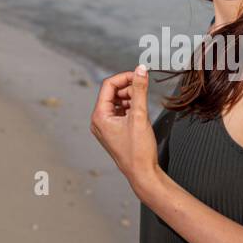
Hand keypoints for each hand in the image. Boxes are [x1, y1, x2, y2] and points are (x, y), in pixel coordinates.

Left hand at [90, 64, 158, 192]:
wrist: (142, 173)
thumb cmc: (139, 150)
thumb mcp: (140, 115)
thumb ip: (140, 89)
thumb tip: (141, 70)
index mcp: (99, 116)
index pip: (108, 85)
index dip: (124, 77)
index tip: (139, 75)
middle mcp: (99, 121)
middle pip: (112, 93)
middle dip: (128, 88)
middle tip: (143, 90)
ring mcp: (105, 127)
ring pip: (117, 102)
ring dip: (130, 98)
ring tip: (142, 104)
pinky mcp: (113, 131)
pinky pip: (119, 112)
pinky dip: (130, 108)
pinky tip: (140, 113)